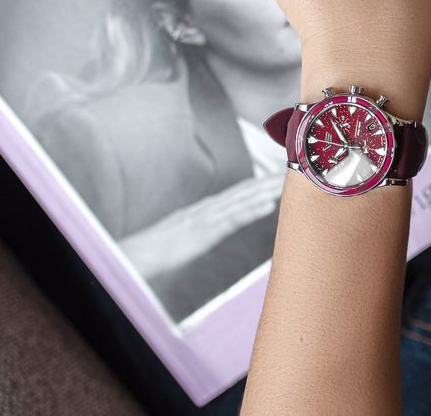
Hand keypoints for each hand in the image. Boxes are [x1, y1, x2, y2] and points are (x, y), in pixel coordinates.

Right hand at [119, 173, 282, 279]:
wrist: (133, 260)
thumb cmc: (155, 254)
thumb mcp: (182, 242)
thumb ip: (199, 235)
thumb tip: (212, 235)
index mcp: (203, 212)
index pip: (237, 194)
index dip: (259, 184)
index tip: (281, 176)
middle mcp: (206, 210)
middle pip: (243, 192)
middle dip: (269, 182)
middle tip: (297, 170)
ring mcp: (204, 220)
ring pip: (241, 201)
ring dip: (265, 190)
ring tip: (287, 181)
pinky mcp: (200, 234)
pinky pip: (229, 220)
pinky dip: (249, 210)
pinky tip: (267, 205)